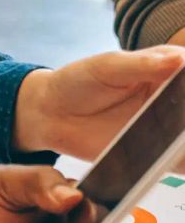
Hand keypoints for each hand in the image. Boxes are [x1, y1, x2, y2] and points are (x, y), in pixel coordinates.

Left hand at [14, 46, 184, 163]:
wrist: (52, 115)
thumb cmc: (78, 81)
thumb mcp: (108, 67)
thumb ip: (143, 65)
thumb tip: (179, 58)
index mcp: (166, 67)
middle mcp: (172, 97)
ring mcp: (166, 127)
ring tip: (183, 147)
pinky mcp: (156, 153)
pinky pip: (179, 161)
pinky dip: (183, 163)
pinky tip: (178, 162)